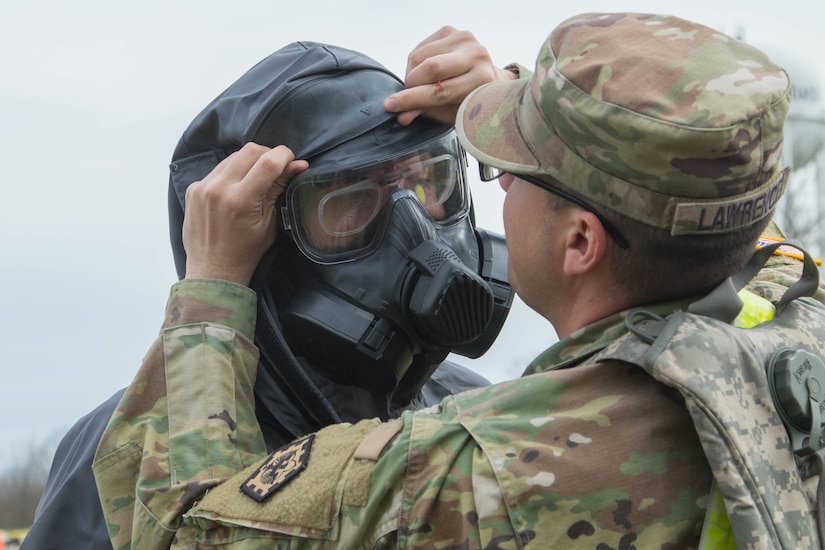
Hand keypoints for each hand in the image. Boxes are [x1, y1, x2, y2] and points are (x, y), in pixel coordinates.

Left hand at [182, 143, 307, 284]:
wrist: (213, 269)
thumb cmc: (245, 252)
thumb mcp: (270, 223)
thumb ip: (279, 190)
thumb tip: (298, 165)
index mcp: (241, 200)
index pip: (269, 161)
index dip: (285, 156)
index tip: (292, 161)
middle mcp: (219, 189)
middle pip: (250, 151)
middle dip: (269, 154)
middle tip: (276, 168)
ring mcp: (203, 187)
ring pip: (233, 156)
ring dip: (250, 161)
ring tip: (257, 178)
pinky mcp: (193, 188)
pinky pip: (218, 168)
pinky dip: (232, 171)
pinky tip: (237, 187)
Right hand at [384, 26, 516, 125]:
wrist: (487, 79)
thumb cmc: (469, 102)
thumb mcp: (450, 113)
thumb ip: (426, 112)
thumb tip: (402, 117)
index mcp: (481, 80)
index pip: (440, 90)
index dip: (412, 99)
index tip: (390, 105)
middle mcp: (477, 55)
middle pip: (431, 67)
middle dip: (411, 84)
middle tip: (406, 95)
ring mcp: (464, 39)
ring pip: (421, 56)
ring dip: (412, 73)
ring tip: (418, 84)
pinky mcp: (451, 31)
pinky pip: (420, 48)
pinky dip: (415, 63)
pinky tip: (424, 71)